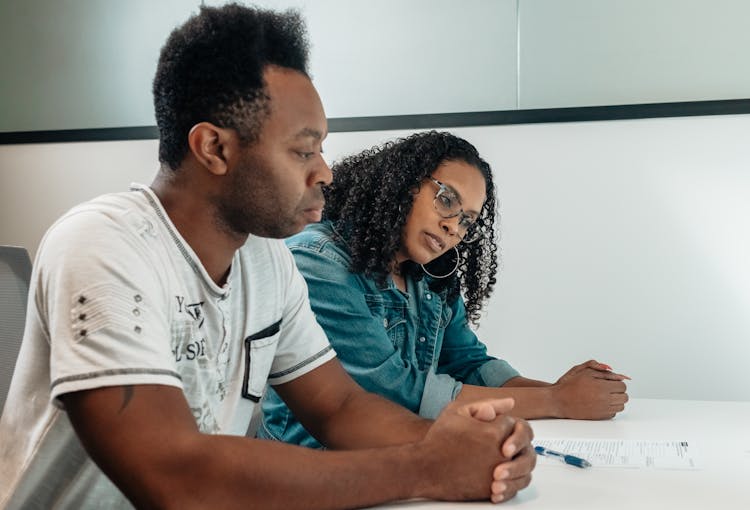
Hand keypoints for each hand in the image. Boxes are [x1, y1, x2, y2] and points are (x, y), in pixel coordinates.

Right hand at [418, 399, 533, 502]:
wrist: (425, 468)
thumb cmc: (439, 439)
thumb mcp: (458, 411)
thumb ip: (487, 404)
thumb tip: (510, 403)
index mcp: (493, 431)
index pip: (514, 424)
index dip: (505, 425)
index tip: (494, 428)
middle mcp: (499, 453)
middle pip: (526, 447)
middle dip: (517, 444)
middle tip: (504, 446)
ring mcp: (497, 473)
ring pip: (525, 469)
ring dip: (519, 464)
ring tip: (504, 461)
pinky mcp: (492, 489)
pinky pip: (514, 487)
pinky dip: (512, 483)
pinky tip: (500, 477)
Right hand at [552, 359, 629, 418]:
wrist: (559, 400)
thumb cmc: (569, 385)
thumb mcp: (583, 371)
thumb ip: (601, 370)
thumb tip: (616, 373)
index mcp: (602, 387)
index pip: (622, 386)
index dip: (617, 382)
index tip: (610, 382)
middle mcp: (605, 400)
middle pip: (624, 397)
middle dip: (618, 391)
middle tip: (609, 388)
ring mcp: (603, 410)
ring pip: (621, 406)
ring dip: (616, 400)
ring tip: (605, 395)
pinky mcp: (599, 417)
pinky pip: (614, 413)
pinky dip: (611, 408)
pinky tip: (602, 403)